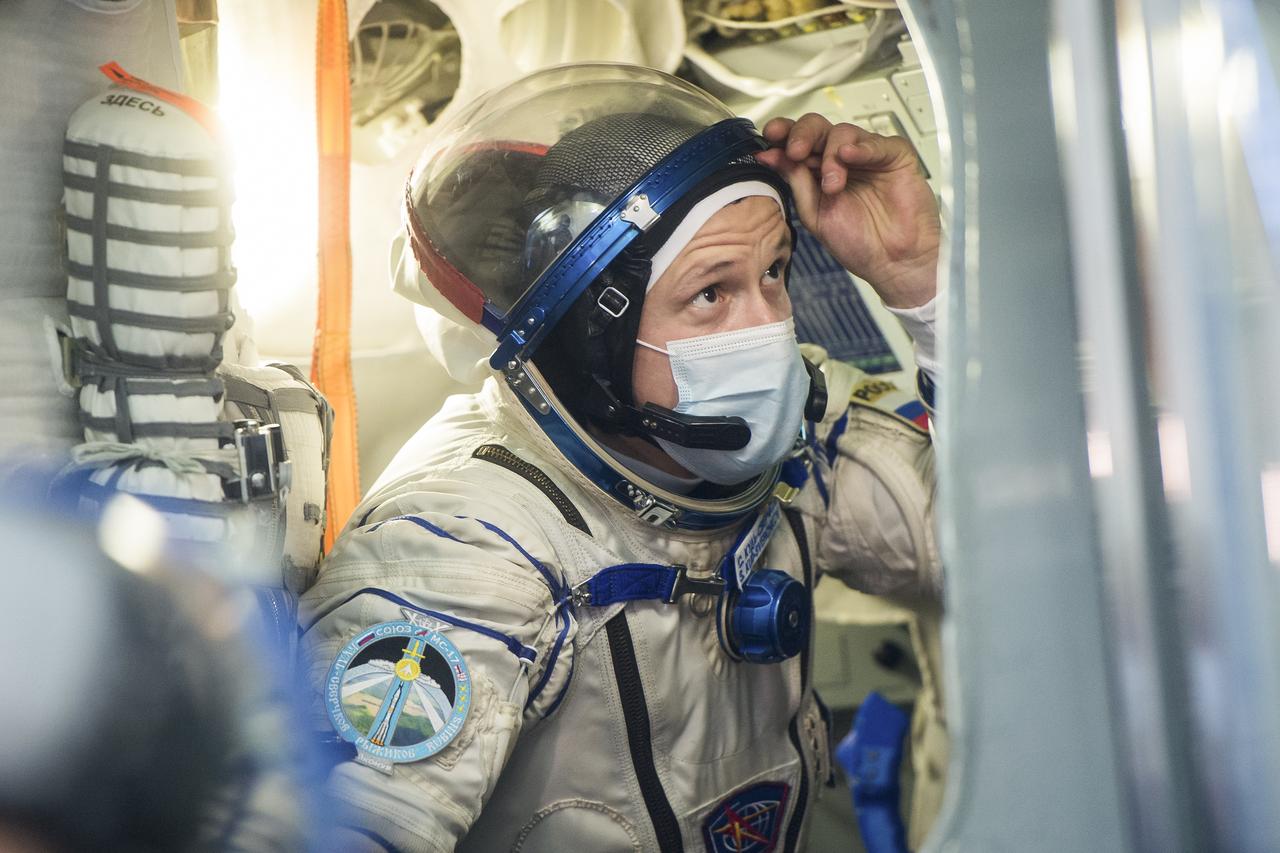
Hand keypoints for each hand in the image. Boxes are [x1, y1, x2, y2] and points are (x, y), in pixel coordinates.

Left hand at [756, 114, 939, 308]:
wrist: (893, 263)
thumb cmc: (858, 243)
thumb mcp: (815, 213)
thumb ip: (796, 182)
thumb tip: (769, 155)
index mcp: (818, 171)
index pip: (798, 142)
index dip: (783, 134)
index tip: (770, 136)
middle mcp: (841, 159)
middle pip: (818, 128)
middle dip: (802, 134)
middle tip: (796, 151)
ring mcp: (868, 156)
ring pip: (843, 132)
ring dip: (830, 154)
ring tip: (833, 184)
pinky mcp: (895, 156)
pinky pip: (877, 142)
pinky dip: (861, 147)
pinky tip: (849, 155)